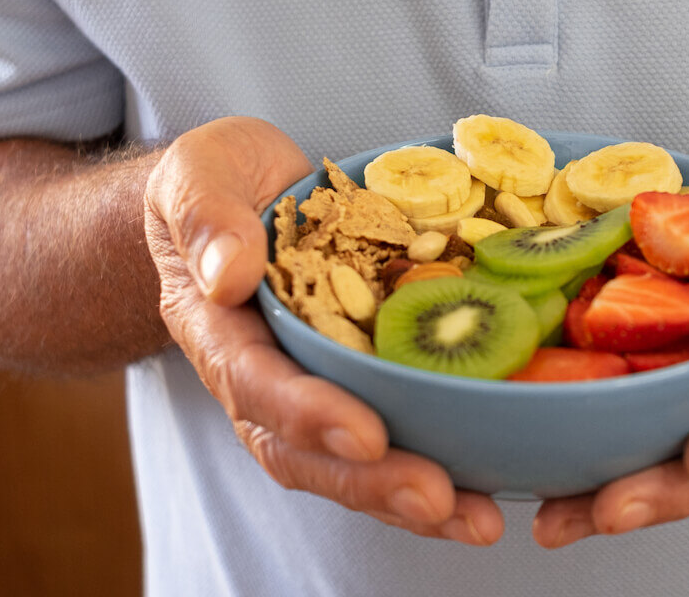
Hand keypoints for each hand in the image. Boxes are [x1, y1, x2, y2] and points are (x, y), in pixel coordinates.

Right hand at [143, 116, 502, 544]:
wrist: (244, 189)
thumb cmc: (220, 178)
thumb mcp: (200, 170)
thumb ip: (205, 215)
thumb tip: (227, 274)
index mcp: (220, 330)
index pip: (257, 384)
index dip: (310, 414)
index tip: (366, 433)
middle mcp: (264, 375)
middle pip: (307, 450)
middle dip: (372, 481)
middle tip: (437, 498)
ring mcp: (313, 383)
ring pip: (351, 461)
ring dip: (409, 496)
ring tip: (476, 518)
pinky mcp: (360, 377)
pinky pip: (393, 430)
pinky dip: (437, 460)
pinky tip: (488, 486)